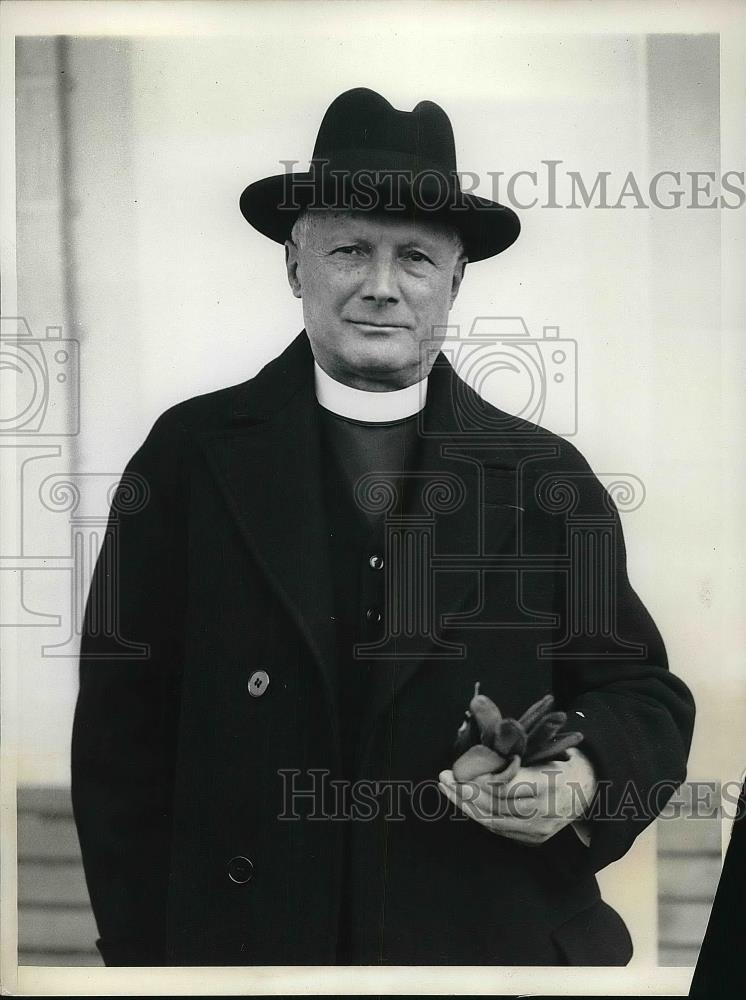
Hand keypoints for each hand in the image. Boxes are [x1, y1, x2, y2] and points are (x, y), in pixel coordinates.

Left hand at [438, 746, 596, 844]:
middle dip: (465, 791)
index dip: (479, 779)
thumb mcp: (543, 741)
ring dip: (466, 804)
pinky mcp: (536, 838)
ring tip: (448, 789)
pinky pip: (500, 829)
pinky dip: (480, 815)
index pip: (507, 784)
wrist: (592, 788)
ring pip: (494, 820)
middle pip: (496, 804)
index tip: (458, 768)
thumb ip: (510, 734)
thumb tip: (476, 704)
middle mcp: (547, 809)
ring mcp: (541, 827)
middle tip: (444, 777)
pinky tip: (465, 801)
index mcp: (550, 780)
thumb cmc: (562, 758)